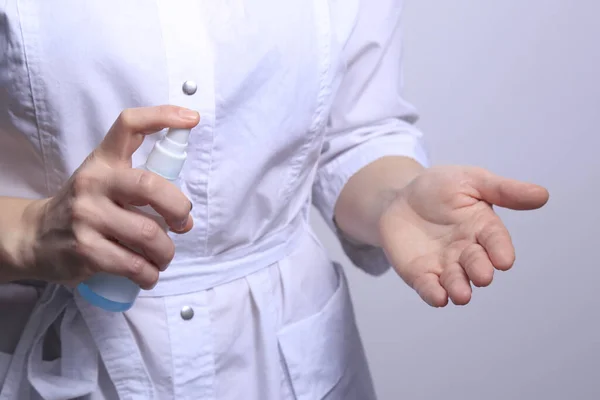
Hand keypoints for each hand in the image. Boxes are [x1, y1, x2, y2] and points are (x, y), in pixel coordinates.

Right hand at [20, 106, 198, 287]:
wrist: (36, 236)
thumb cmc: (86, 207)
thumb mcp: (107, 183)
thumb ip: (146, 191)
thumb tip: (185, 221)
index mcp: (104, 160)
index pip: (130, 125)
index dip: (163, 116)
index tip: (192, 119)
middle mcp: (95, 182)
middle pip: (150, 187)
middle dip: (178, 209)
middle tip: (182, 224)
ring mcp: (87, 216)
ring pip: (148, 234)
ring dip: (167, 252)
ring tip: (163, 257)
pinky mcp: (85, 249)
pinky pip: (133, 265)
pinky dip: (150, 274)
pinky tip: (148, 274)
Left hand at [378, 166, 548, 306]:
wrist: (399, 198)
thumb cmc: (439, 188)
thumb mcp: (470, 180)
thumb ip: (503, 190)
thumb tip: (542, 195)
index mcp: (483, 227)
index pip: (496, 240)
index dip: (500, 250)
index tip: (504, 260)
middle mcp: (467, 250)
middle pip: (477, 264)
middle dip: (480, 271)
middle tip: (482, 276)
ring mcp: (444, 265)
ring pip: (455, 281)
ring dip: (459, 288)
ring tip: (462, 294)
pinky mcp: (421, 274)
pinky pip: (429, 287)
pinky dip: (434, 294)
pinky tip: (438, 297)